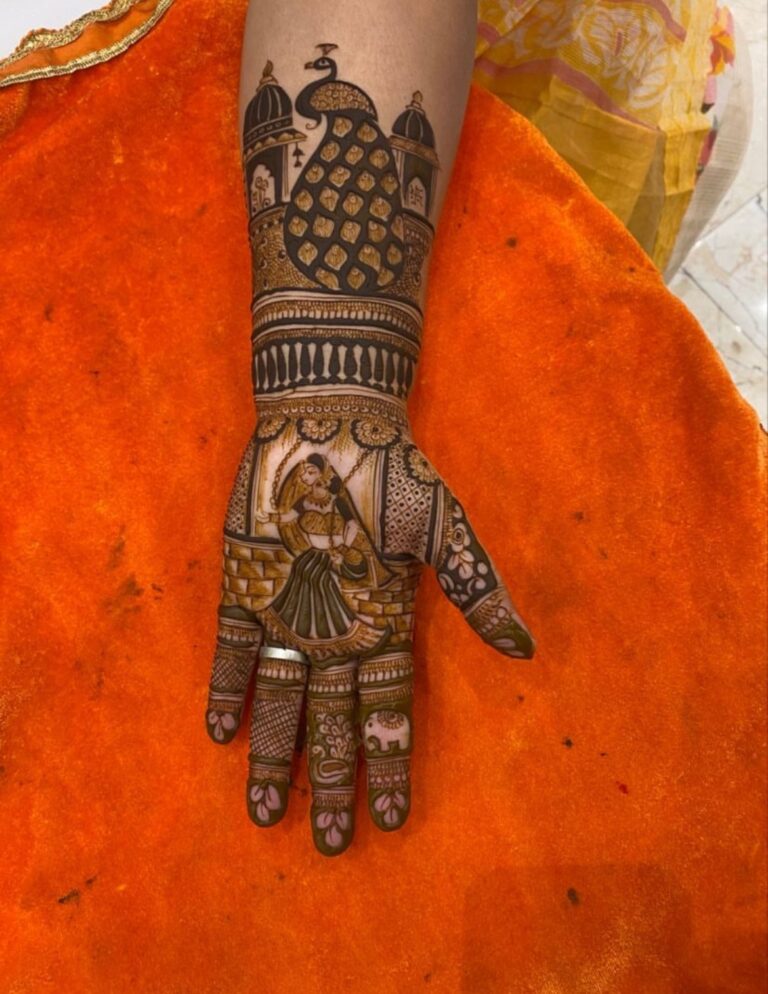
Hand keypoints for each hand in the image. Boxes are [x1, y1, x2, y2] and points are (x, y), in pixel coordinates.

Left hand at [205, 408, 533, 855]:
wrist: (327, 418)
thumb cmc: (391, 471)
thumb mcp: (442, 528)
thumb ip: (475, 586)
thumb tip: (525, 649)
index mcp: (383, 622)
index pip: (388, 710)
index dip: (388, 764)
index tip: (389, 818)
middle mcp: (334, 630)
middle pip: (333, 721)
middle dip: (332, 779)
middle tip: (330, 842)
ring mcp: (288, 611)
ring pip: (280, 698)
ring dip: (274, 753)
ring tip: (264, 811)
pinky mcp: (246, 585)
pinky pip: (234, 648)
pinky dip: (227, 687)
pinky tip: (222, 733)